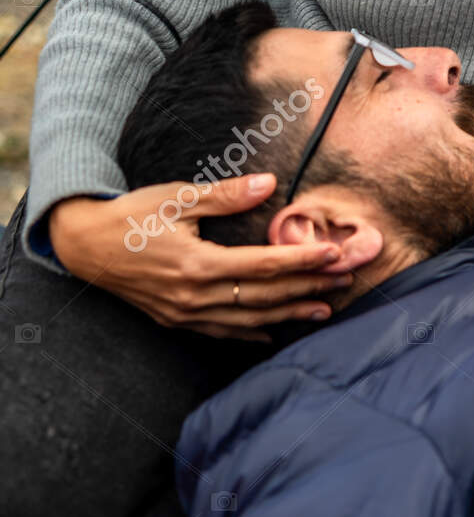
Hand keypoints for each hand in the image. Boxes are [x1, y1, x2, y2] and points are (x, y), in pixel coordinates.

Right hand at [48, 175, 357, 339]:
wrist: (85, 247)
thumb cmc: (132, 216)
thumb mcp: (178, 197)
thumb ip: (226, 195)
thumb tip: (268, 183)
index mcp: (198, 264)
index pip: (264, 265)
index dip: (303, 260)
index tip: (335, 254)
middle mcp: (195, 296)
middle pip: (264, 296)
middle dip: (308, 288)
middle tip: (344, 281)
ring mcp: (185, 314)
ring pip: (248, 320)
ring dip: (288, 314)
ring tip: (324, 309)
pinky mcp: (177, 320)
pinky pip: (222, 332)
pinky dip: (252, 333)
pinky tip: (274, 333)